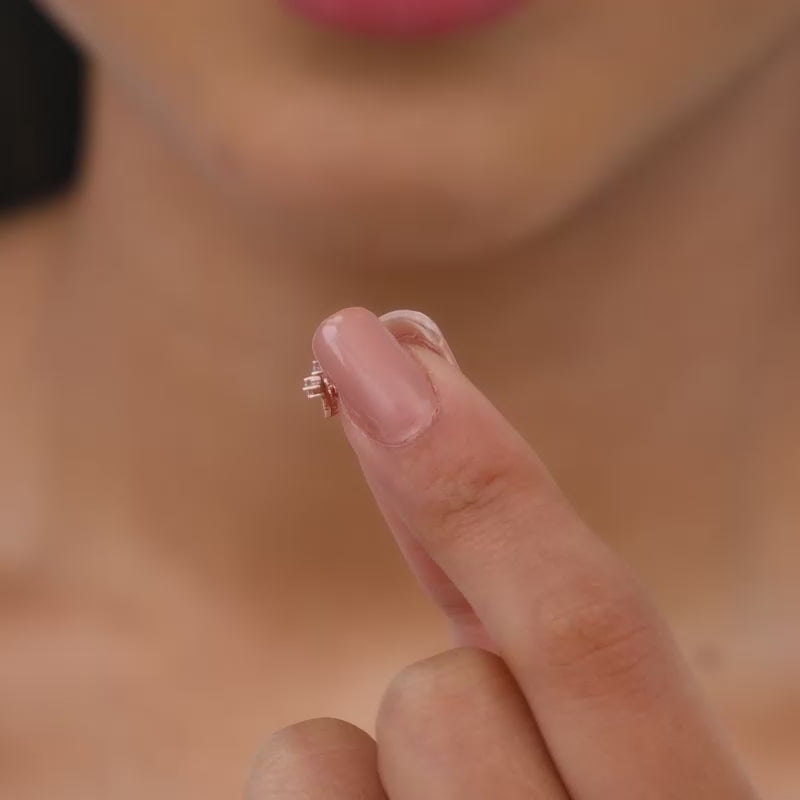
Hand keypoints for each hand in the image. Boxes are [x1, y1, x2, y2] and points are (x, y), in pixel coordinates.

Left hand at [246, 307, 756, 799]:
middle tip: (452, 654)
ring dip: (378, 767)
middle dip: (432, 661)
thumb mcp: (609, 747)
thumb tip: (407, 401)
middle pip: (446, 698)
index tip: (378, 344)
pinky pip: (288, 790)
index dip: (482, 474)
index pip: (593, 626)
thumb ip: (535, 615)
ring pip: (334, 755)